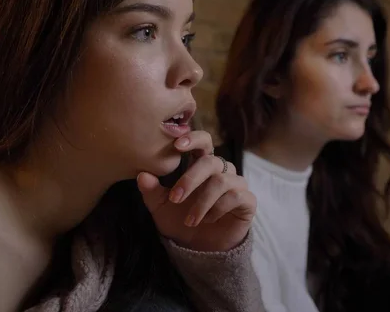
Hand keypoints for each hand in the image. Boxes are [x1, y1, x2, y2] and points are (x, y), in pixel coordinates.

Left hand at [137, 131, 255, 251]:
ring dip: (202, 202)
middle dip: (190, 179)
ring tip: (190, 220)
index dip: (194, 139)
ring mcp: (236, 185)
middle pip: (211, 161)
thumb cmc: (180, 221)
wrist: (198, 250)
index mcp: (200, 165)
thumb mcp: (160, 208)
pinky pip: (236, 196)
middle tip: (175, 199)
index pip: (203, 141)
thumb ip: (151, 190)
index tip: (177, 146)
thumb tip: (142, 175)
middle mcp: (221, 171)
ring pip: (222, 181)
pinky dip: (219, 208)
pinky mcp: (247, 201)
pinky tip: (208, 220)